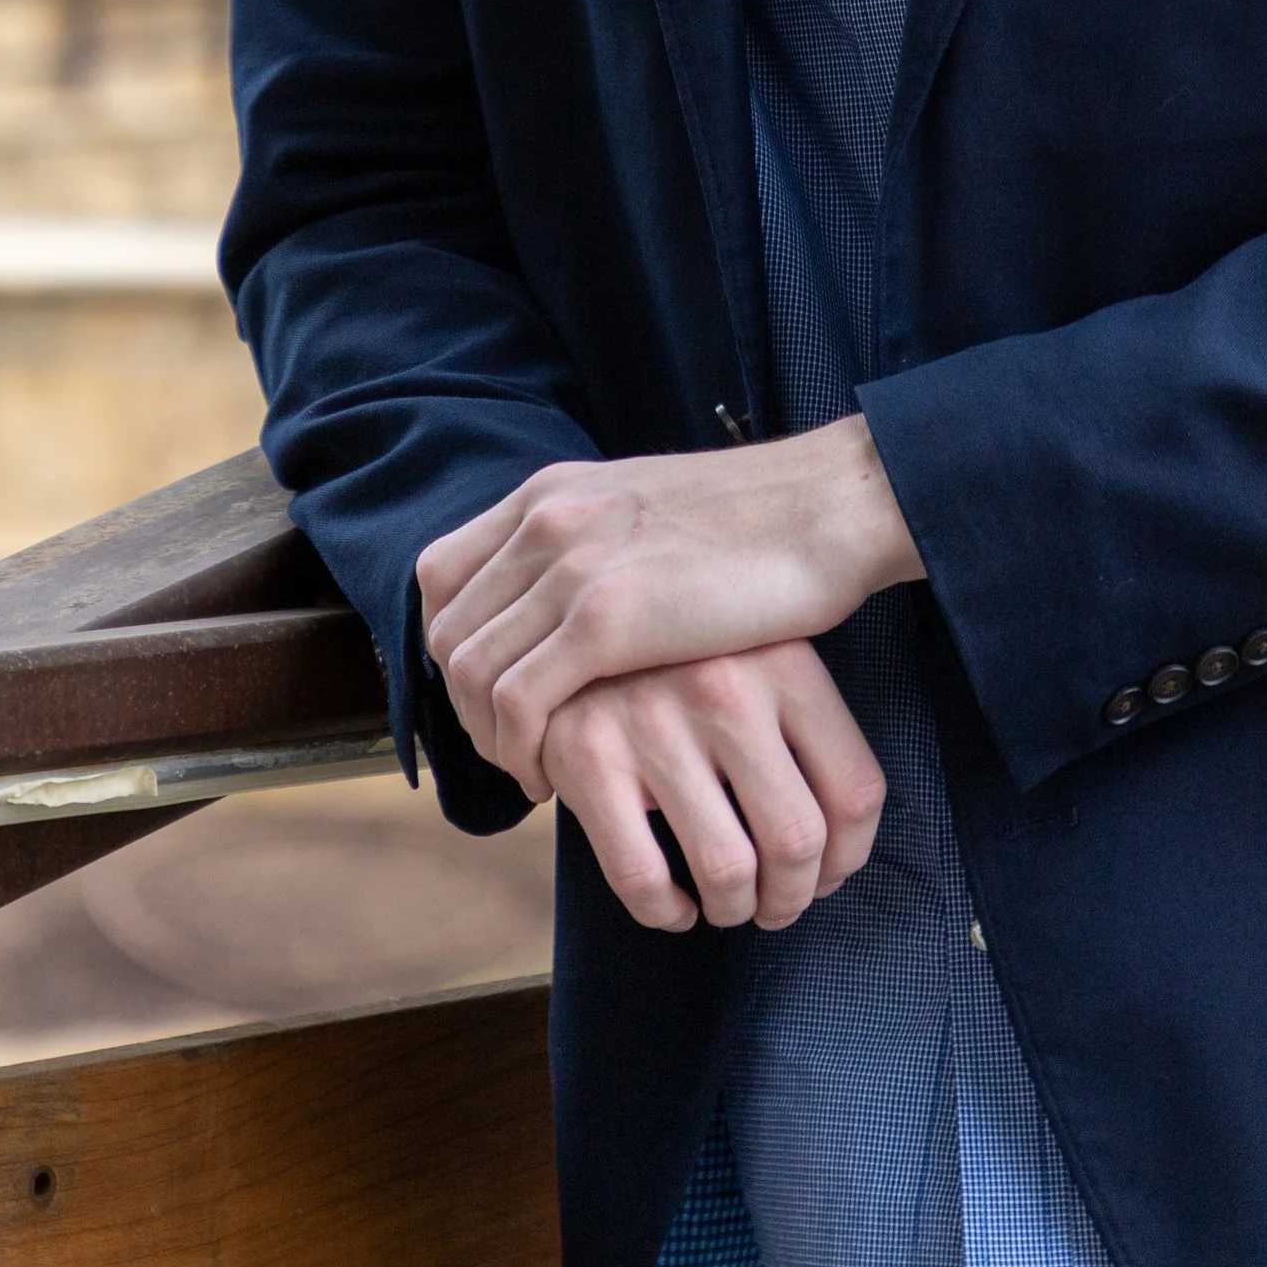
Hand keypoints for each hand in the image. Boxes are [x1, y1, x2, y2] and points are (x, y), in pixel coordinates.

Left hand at [418, 415, 922, 789]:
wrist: (826, 507)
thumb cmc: (756, 524)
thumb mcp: (643, 510)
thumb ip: (590, 543)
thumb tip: (557, 599)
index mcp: (552, 491)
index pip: (441, 576)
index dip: (453, 645)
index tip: (491, 694)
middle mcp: (546, 521)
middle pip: (448, 632)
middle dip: (465, 705)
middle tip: (512, 747)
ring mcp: (572, 566)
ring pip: (472, 674)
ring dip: (491, 739)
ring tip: (534, 770)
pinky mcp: (608, 619)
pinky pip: (519, 703)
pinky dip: (521, 750)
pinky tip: (556, 775)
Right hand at [541, 640, 887, 932]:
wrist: (567, 612)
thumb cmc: (686, 655)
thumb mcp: (760, 656)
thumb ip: (804, 728)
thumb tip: (836, 857)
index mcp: (786, 661)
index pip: (856, 793)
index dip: (847, 859)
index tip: (825, 876)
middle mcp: (725, 686)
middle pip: (797, 842)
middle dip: (791, 897)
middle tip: (775, 903)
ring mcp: (653, 718)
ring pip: (727, 871)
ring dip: (733, 909)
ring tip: (727, 902)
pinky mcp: (586, 751)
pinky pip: (642, 878)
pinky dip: (666, 913)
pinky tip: (674, 904)